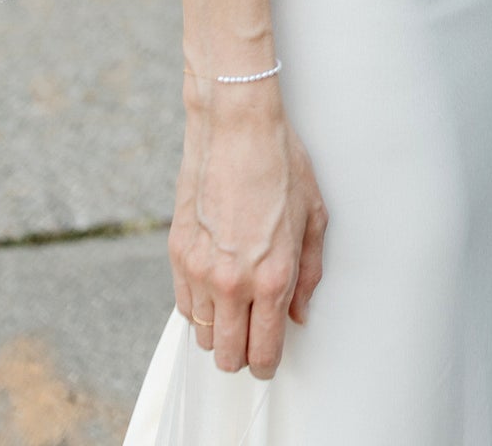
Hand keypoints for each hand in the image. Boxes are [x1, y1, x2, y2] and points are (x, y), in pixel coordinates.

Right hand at [168, 85, 327, 378]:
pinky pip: (185, 307)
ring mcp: (200, 270)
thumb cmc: (282, 165)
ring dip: (220, 331)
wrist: (237, 128)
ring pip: (203, 336)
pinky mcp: (177, 255)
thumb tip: (298, 315)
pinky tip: (216, 288)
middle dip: (243, 355)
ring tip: (236, 308)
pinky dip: (200, 308)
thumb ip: (309, 273)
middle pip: (228, 356)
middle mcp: (234, 282)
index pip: (264, 351)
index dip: (268, 363)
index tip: (270, 359)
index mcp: (273, 276)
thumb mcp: (314, 216)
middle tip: (253, 338)